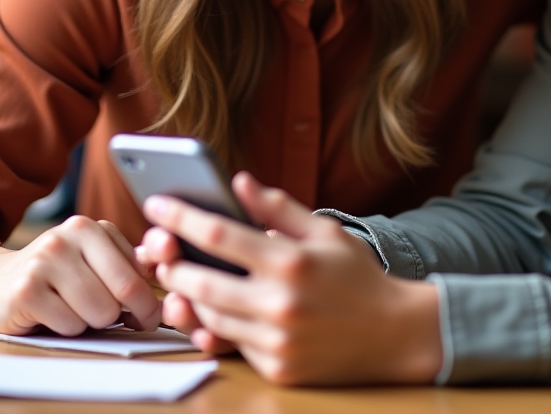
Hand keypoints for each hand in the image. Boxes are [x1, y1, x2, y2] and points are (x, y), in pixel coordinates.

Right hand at [0, 216, 160, 335]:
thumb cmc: (60, 274)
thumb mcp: (94, 259)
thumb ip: (128, 263)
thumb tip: (169, 271)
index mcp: (93, 227)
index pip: (137, 273)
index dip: (148, 302)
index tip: (150, 316)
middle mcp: (68, 236)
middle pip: (121, 293)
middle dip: (126, 316)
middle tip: (122, 322)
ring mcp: (44, 261)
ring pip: (97, 311)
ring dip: (92, 322)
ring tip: (78, 310)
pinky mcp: (25, 290)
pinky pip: (68, 324)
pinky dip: (68, 328)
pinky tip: (55, 315)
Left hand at [141, 174, 442, 385]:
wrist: (394, 334)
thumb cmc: (357, 276)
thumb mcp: (325, 231)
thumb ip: (278, 207)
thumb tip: (237, 182)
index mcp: (291, 261)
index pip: (219, 235)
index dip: (181, 218)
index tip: (157, 204)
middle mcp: (280, 303)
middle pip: (201, 284)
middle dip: (172, 266)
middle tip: (159, 251)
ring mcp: (277, 341)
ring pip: (211, 318)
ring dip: (190, 298)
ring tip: (183, 279)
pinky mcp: (277, 369)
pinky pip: (233, 344)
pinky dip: (221, 326)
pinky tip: (216, 309)